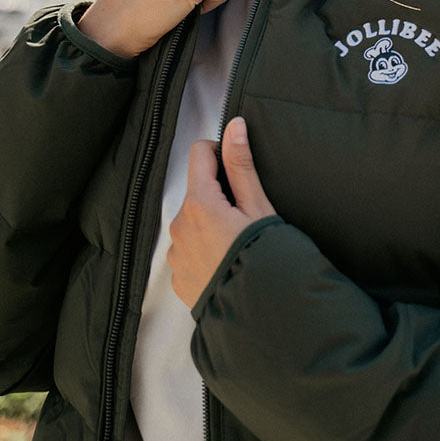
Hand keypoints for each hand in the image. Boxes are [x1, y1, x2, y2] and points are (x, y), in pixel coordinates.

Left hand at [168, 117, 276, 309]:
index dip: (220, 153)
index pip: (200, 153)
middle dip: (220, 195)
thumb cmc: (263, 257)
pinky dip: (206, 250)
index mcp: (199, 203)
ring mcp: (176, 254)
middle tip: (247, 217)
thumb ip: (241, 165)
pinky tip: (227, 262)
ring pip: (193, 221)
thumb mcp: (258, 208)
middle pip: (198, 191)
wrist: (257, 314)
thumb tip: (233, 126)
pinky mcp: (178, 277)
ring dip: (211, 223)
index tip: (238, 170)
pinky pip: (189, 250)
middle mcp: (179, 226)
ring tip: (238, 243)